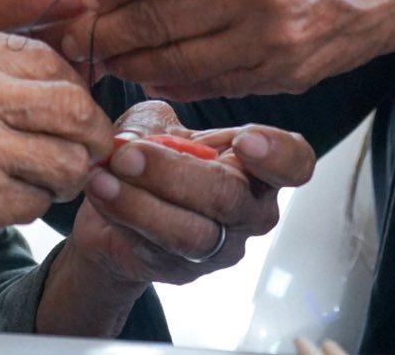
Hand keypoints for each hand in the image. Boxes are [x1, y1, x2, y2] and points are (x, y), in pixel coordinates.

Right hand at [0, 22, 114, 272]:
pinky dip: (27, 207)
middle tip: (81, 153)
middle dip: (88, 135)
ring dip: (62, 177)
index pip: (52, 57)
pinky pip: (36, 201)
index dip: (74, 90)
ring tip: (35, 182)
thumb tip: (64, 81)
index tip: (73, 113)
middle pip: (73, 105)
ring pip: (67, 157)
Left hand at [63, 101, 313, 289]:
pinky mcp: (186, 271)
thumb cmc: (152, 155)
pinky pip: (157, 248)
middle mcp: (251, 209)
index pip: (295, 162)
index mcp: (258, 164)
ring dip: (141, 201)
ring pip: (191, 232)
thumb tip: (138, 138)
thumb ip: (154, 124)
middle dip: (172, 172)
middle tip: (127, 152)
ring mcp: (222, 246)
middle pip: (230, 197)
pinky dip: (123, 215)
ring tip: (105, 175)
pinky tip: (99, 191)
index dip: (277, 154)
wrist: (118, 203)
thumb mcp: (157, 123)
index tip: (244, 140)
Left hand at [72, 0, 394, 99]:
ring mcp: (271, 39)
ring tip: (105, 56)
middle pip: (149, 20)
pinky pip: (214, 83)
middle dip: (103, 31)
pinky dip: (177, 78)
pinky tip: (154, 69)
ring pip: (175, 62)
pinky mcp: (286, 74)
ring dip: (132, 61)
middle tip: (74, 36)